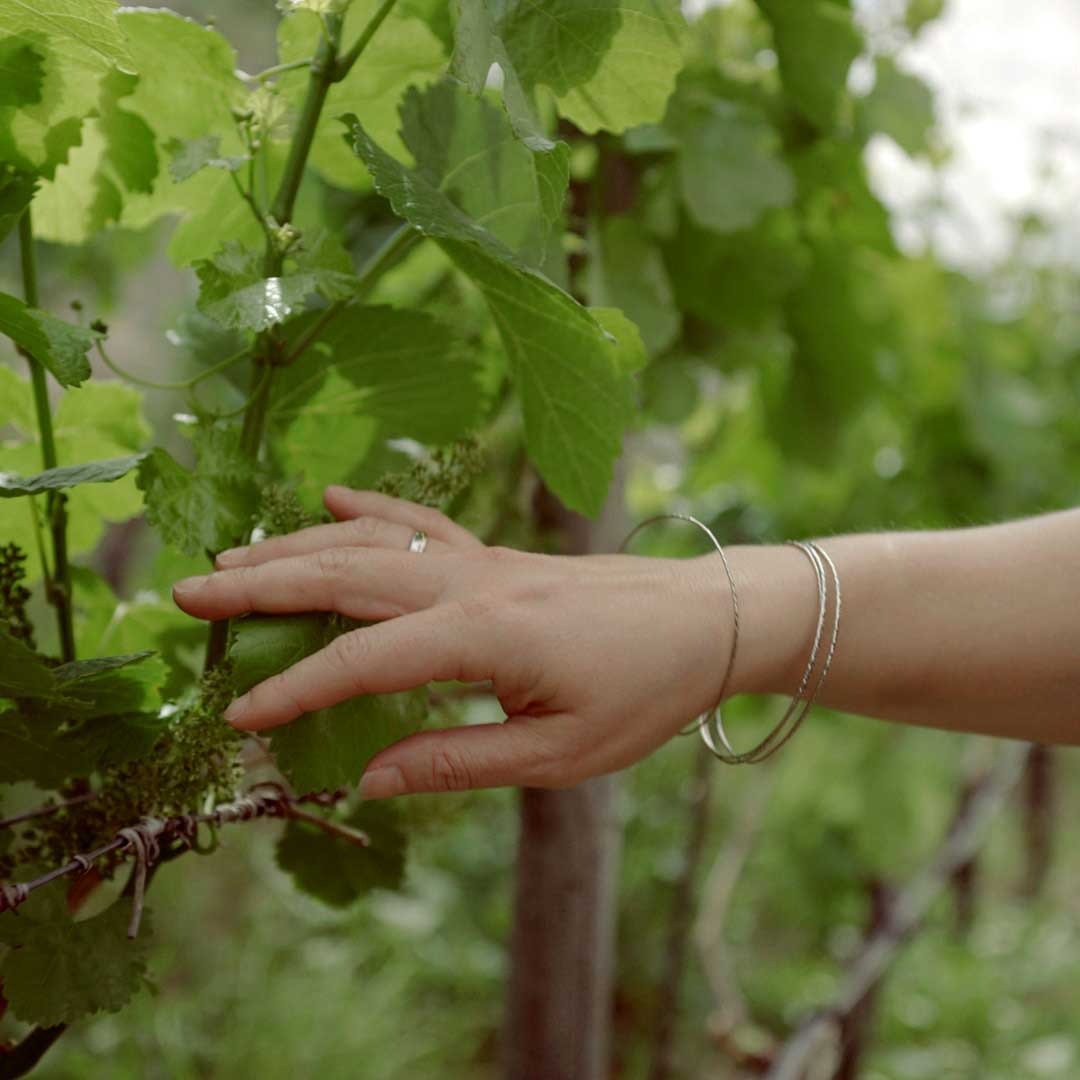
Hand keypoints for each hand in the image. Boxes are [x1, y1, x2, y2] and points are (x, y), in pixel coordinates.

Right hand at [172, 486, 732, 797]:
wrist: (709, 618)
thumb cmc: (646, 691)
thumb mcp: (558, 755)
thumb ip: (457, 765)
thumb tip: (367, 780)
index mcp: (483, 636)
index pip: (362, 662)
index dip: (295, 692)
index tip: (238, 720)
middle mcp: (471, 585)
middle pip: (344, 578)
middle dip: (260, 589)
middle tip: (188, 598)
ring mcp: (483, 561)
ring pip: (370, 545)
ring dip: (295, 550)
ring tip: (231, 560)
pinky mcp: (498, 555)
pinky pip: (420, 526)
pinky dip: (369, 511)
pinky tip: (327, 500)